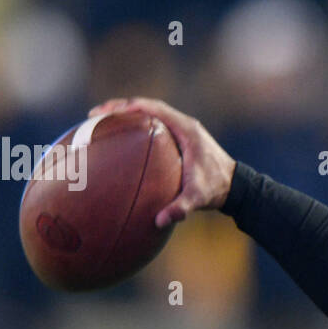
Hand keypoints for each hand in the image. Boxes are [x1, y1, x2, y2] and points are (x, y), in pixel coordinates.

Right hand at [87, 97, 236, 228]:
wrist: (235, 186)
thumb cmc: (217, 189)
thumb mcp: (199, 198)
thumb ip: (181, 208)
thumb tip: (159, 221)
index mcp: (185, 128)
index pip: (151, 108)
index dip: (125, 107)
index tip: (103, 113)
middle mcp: (182, 124)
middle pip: (145, 107)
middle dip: (118, 108)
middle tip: (92, 117)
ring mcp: (181, 130)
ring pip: (148, 115)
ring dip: (125, 116)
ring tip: (100, 125)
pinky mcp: (179, 139)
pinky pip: (153, 127)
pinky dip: (135, 129)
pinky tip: (119, 142)